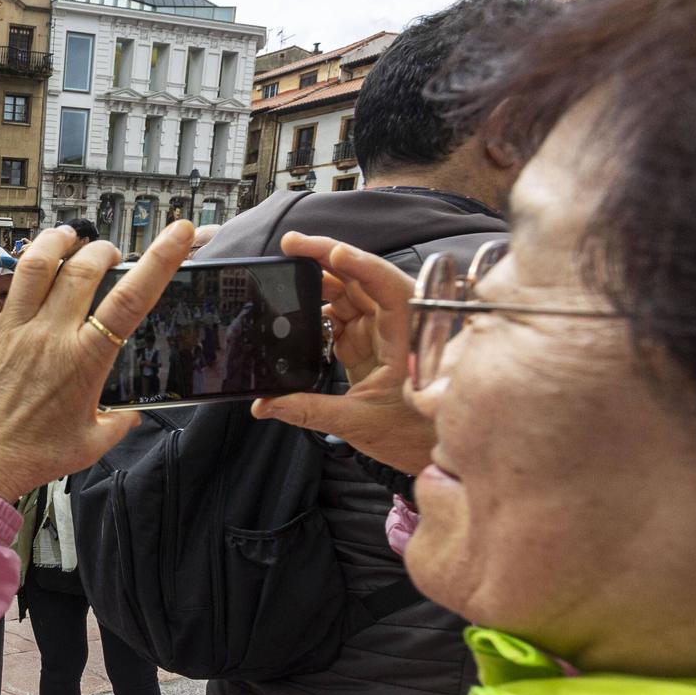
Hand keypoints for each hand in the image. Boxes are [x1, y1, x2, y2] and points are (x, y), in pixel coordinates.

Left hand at [0, 219, 191, 500]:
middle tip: (108, 254)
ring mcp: (11, 331)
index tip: (178, 233)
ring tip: (66, 238)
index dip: (160, 261)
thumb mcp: (91, 444)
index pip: (131, 301)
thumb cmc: (31, 458)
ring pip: (35, 266)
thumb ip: (118, 423)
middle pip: (84, 270)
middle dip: (102, 251)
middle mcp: (50, 336)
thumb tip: (132, 413)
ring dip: (55, 242)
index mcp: (85, 360)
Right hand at [253, 233, 434, 474]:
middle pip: (363, 279)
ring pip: (350, 292)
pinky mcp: (368, 342)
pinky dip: (318, 311)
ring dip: (318, 281)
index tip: (331, 252)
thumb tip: (265, 405)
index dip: (361, 265)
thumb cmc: (414, 434)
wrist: (431, 449)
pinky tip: (295, 310)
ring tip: (285, 271)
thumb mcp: (360, 423)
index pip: (388, 288)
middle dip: (326, 257)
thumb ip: (309, 410)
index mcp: (408, 338)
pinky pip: (341, 316)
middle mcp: (398, 325)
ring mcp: (382, 331)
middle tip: (290, 245)